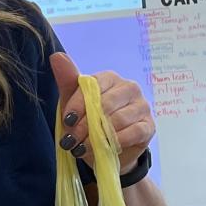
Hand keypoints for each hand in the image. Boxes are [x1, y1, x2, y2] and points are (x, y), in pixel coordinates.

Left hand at [50, 52, 153, 174]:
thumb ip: (67, 80)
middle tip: (72, 139)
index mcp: (109, 78)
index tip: (66, 121)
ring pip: (119, 119)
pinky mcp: (149, 126)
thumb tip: (56, 56)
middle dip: (85, 124)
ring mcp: (141, 106)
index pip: (94, 86)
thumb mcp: (71, 103)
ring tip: (82, 147)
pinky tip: (103, 149)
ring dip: (97, 136)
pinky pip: (134, 132)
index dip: (78, 104)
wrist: (103, 149)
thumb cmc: (86, 120)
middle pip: (106, 103)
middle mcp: (129, 88)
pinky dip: (116, 142)